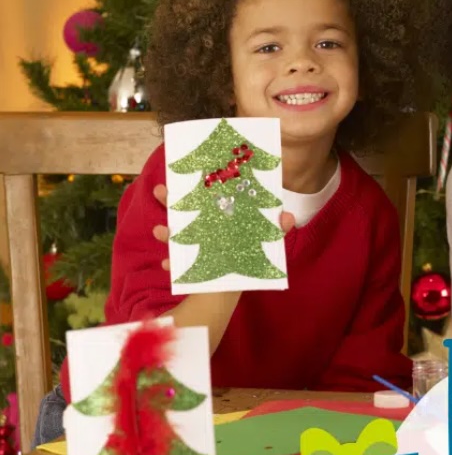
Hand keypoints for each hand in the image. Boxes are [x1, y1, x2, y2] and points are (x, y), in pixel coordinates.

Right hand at [151, 184, 295, 271]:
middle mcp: (204, 226)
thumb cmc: (252, 252)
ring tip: (160, 230)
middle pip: (184, 209)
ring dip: (166, 232)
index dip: (195, 184)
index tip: (183, 171)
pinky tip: (168, 265)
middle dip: (171, 200)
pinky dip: (173, 264)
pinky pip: (177, 263)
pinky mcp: (189, 265)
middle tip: (160, 190)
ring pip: (176, 234)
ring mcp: (194, 245)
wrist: (242, 282)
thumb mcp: (264, 238)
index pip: (206, 195)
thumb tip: (287, 217)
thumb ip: (275, 227)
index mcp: (220, 215)